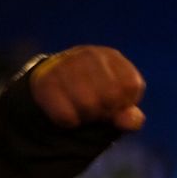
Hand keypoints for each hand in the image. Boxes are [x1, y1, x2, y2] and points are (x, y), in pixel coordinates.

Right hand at [30, 46, 145, 130]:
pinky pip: (65, 116)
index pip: (131, 85)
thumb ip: (131, 117)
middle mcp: (89, 55)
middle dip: (106, 111)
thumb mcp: (120, 106)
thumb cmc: (97, 98)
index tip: (115, 103)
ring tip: (83, 110)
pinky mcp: (45, 81)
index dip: (125, 102)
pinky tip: (69, 114)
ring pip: (87, 106)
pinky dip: (70, 122)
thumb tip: (129, 120)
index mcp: (112, 57)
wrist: (54, 87)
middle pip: (110, 96)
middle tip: (97, 108)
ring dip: (88, 117)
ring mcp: (65, 64)